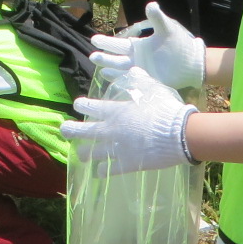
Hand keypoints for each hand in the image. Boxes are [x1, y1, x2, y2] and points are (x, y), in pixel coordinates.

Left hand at [61, 67, 193, 172]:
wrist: (178, 133)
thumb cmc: (165, 108)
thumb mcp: (152, 88)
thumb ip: (139, 79)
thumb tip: (132, 70)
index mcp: (115, 111)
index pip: (91, 106)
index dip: (81, 105)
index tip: (77, 105)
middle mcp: (111, 130)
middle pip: (84, 131)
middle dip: (71, 130)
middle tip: (64, 129)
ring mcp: (117, 148)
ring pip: (92, 152)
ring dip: (84, 152)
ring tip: (80, 153)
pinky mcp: (126, 164)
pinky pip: (108, 170)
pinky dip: (101, 172)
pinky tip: (97, 173)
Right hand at [89, 2, 205, 88]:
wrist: (192, 62)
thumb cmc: (179, 44)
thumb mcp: (167, 29)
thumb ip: (157, 18)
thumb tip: (151, 4)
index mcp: (138, 46)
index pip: (118, 44)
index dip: (106, 42)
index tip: (94, 39)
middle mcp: (136, 58)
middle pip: (115, 58)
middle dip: (104, 57)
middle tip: (92, 56)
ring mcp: (140, 71)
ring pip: (120, 70)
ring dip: (110, 69)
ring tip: (99, 69)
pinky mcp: (147, 81)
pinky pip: (131, 81)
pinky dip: (121, 81)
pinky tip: (112, 80)